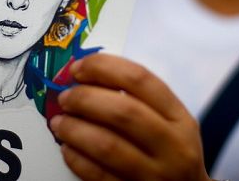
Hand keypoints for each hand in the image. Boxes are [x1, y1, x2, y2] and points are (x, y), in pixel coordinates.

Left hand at [49, 53, 210, 180]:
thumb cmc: (171, 153)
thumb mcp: (170, 123)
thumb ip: (138, 100)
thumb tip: (86, 78)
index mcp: (179, 118)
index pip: (140, 80)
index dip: (103, 68)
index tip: (78, 68)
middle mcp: (172, 145)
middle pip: (123, 111)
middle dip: (85, 99)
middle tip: (65, 98)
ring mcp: (155, 174)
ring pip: (108, 145)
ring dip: (75, 129)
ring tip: (59, 123)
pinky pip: (99, 175)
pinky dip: (77, 159)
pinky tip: (68, 149)